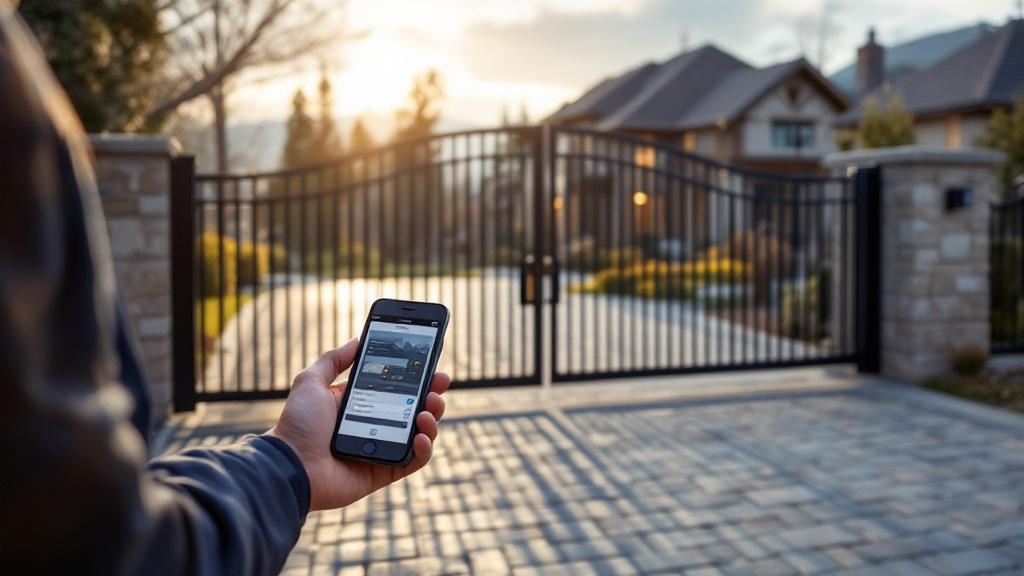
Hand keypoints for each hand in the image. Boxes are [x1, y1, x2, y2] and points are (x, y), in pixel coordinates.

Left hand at [268, 339, 449, 510]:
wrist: (290, 464)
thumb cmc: (298, 424)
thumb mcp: (311, 381)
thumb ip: (334, 360)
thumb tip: (357, 340)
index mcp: (360, 404)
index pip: (396, 387)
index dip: (415, 376)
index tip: (430, 364)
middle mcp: (375, 425)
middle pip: (414, 407)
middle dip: (431, 394)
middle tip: (439, 384)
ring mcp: (382, 448)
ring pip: (420, 433)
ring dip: (432, 418)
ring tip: (428, 410)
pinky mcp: (385, 471)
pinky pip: (414, 461)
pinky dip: (424, 449)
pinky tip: (422, 435)